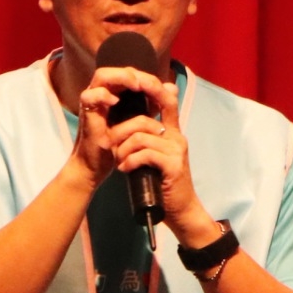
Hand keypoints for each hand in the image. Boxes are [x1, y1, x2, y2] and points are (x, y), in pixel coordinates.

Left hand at [93, 73, 219, 242]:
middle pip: (149, 117)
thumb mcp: (156, 157)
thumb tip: (134, 124)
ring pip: (141, 137)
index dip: (152, 86)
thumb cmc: (162, 183)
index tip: (133, 82)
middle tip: (113, 142)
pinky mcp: (173, 165)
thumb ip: (149, 139)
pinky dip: (130, 161)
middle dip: (125, 129)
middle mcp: (177, 137)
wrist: (180, 210)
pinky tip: (125, 169)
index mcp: (173, 132)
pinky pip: (145, 154)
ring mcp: (176, 151)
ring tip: (119, 161)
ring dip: (124, 149)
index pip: (167, 99)